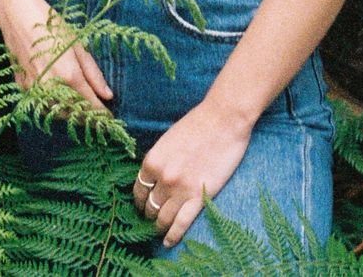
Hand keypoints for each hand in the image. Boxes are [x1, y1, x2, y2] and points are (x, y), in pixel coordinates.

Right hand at [0, 0, 111, 112]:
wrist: (16, 14)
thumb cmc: (50, 24)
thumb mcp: (77, 45)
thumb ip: (93, 73)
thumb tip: (108, 95)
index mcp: (69, 75)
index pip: (90, 104)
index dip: (101, 114)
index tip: (109, 119)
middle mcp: (50, 86)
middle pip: (73, 112)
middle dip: (85, 114)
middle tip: (94, 109)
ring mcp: (34, 88)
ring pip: (56, 111)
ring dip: (69, 111)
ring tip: (77, 102)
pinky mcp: (22, 86)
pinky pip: (41, 102)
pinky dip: (51, 102)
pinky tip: (57, 92)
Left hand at [134, 98, 251, 247]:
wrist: (224, 120)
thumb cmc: (198, 124)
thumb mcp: (168, 140)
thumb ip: (159, 160)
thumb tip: (154, 178)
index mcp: (151, 161)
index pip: (138, 191)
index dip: (140, 202)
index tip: (144, 207)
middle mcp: (162, 178)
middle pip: (149, 207)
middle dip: (149, 215)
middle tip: (152, 220)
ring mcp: (180, 189)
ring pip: (162, 218)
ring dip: (159, 227)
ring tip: (160, 232)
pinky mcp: (199, 197)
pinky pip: (181, 224)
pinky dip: (173, 236)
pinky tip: (168, 242)